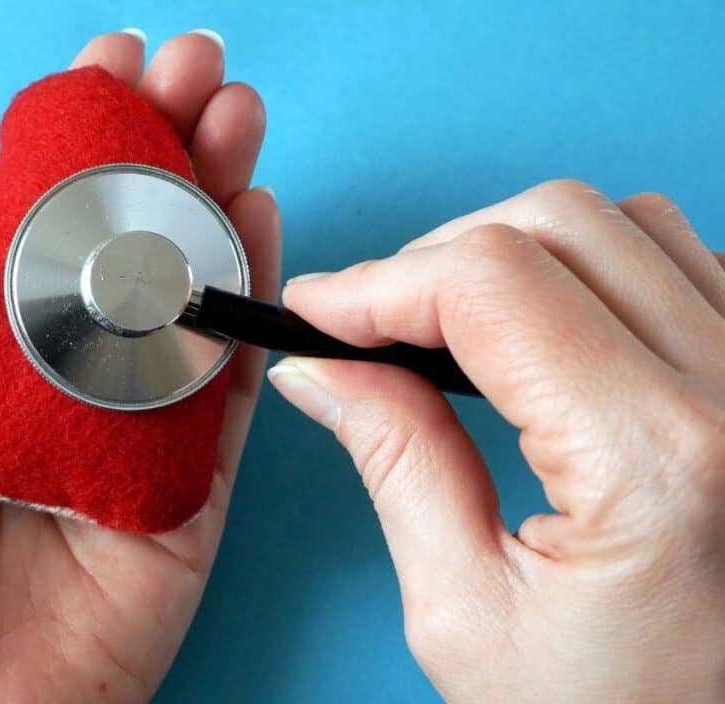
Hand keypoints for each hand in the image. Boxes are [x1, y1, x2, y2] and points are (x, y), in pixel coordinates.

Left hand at [0, 31, 280, 702]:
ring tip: (239, 116)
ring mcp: (142, 425)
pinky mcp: (195, 480)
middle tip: (199, 69)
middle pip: (130, 243)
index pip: (40, 228)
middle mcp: (72, 379)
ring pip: (192, 291)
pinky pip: (234, 380)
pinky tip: (263, 217)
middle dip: (165, 147)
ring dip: (219, 196)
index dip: (71, 144)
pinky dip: (251, 295)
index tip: (103, 68)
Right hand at [272, 180, 723, 701]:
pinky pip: (681, 260)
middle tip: (372, 323)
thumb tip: (321, 368)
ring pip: (624, 223)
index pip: (490, 284)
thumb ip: (395, 461)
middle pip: (557, 223)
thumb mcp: (468, 615)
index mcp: (655, 464)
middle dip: (437, 258)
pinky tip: (541, 332)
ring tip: (450, 325)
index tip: (318, 307)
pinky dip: (589, 269)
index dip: (378, 281)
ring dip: (515, 252)